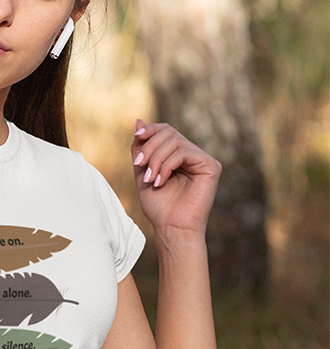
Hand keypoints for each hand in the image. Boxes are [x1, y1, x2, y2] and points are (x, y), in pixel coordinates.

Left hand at [131, 119, 221, 238]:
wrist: (171, 227)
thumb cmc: (159, 206)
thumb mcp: (142, 172)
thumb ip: (140, 149)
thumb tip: (138, 121)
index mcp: (178, 156)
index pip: (166, 130)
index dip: (150, 130)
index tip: (137, 136)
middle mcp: (193, 155)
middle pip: (169, 132)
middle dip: (150, 147)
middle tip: (139, 166)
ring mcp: (203, 160)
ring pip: (175, 141)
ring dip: (156, 159)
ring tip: (150, 179)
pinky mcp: (211, 166)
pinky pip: (184, 152)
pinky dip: (167, 165)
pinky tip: (160, 182)